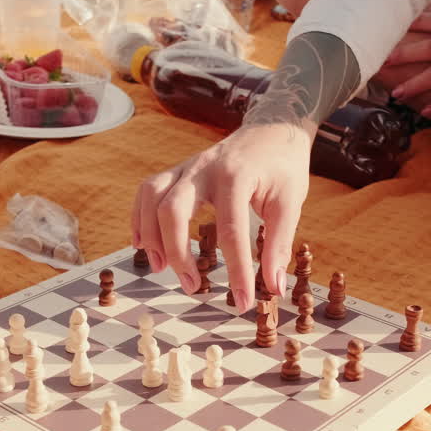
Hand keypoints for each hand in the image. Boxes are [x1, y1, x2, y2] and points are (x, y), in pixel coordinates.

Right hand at [132, 121, 312, 310]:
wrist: (272, 128)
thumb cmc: (283, 167)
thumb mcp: (291, 202)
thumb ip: (279, 244)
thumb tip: (273, 287)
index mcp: (236, 176)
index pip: (230, 231)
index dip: (236, 271)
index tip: (243, 302)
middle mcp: (204, 168)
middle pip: (172, 209)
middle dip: (177, 253)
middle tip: (192, 286)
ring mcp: (187, 167)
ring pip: (151, 196)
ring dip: (150, 235)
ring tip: (160, 268)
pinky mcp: (179, 171)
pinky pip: (147, 190)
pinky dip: (139, 218)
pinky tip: (143, 244)